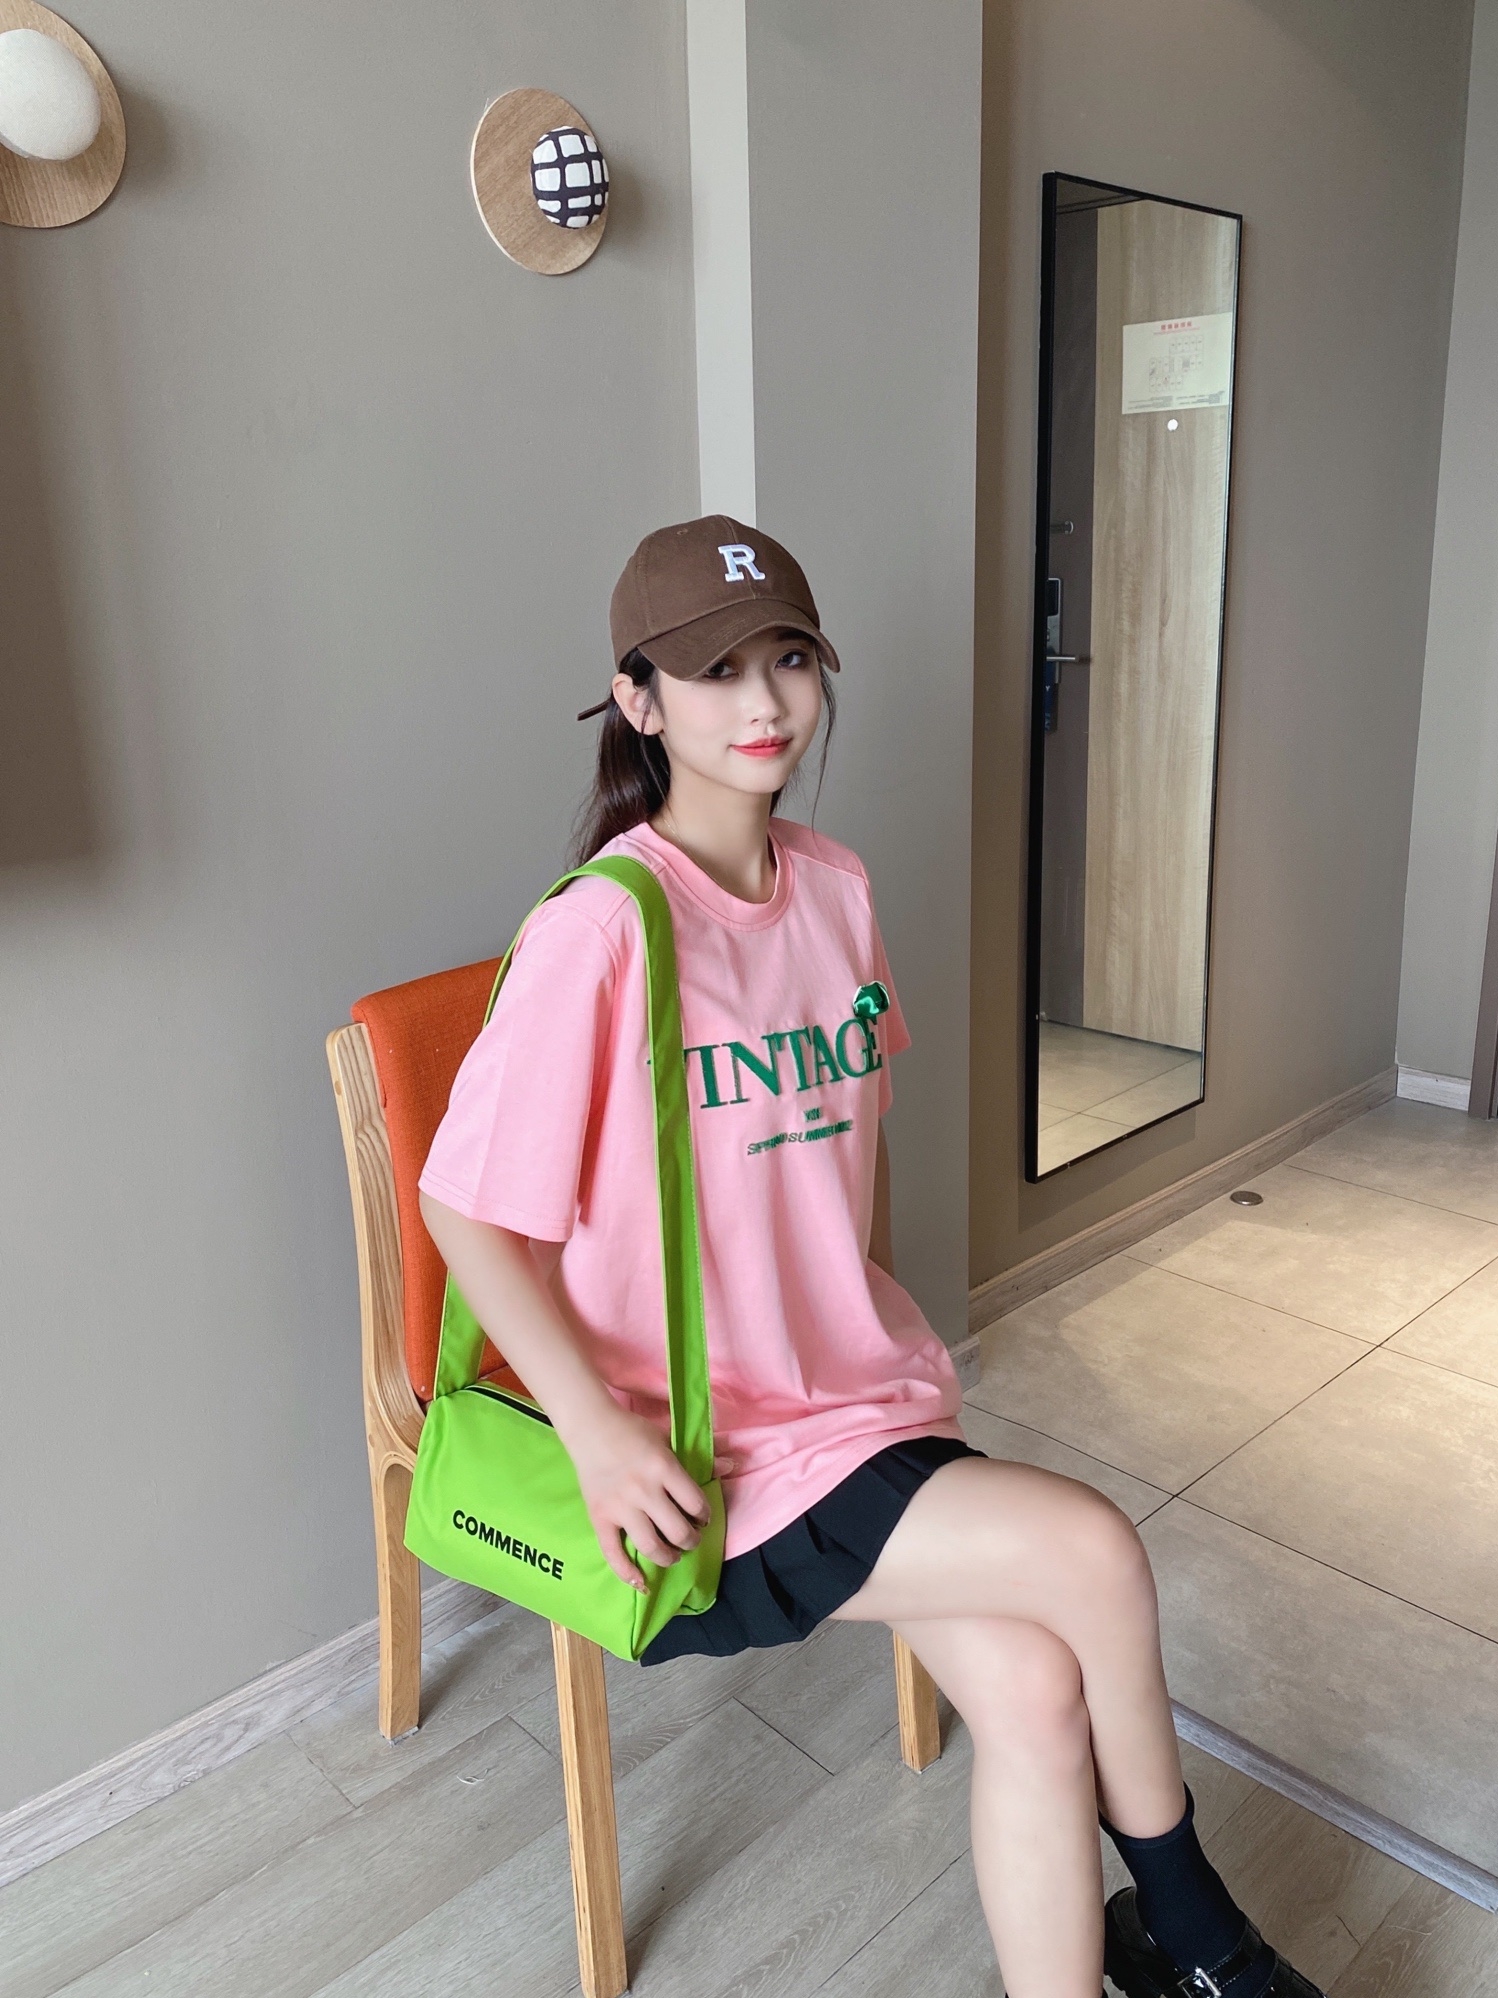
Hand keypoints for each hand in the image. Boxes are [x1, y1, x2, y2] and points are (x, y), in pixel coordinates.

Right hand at [564, 1402, 711, 1591]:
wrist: (589, 1427)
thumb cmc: (632, 1431)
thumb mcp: (667, 1439)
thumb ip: (699, 1458)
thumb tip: (730, 1467)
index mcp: (663, 1468)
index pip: (695, 1503)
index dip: (704, 1515)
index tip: (702, 1517)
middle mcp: (643, 1490)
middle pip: (677, 1530)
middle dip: (690, 1540)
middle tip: (690, 1539)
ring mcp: (620, 1506)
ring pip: (651, 1546)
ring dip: (668, 1557)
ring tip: (673, 1554)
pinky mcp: (600, 1517)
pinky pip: (613, 1553)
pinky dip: (628, 1573)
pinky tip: (642, 1583)